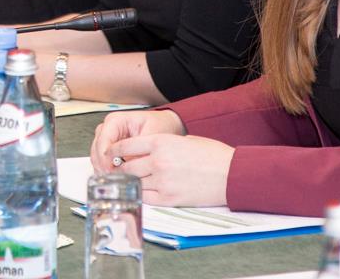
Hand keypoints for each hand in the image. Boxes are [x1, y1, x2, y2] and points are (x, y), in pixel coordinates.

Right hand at [90, 110, 185, 172]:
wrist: (165, 125)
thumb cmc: (159, 125)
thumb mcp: (153, 135)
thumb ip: (139, 151)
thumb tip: (128, 167)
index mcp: (116, 120)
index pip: (103, 140)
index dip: (105, 158)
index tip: (111, 171)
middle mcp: (108, 128)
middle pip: (96, 149)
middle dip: (103, 166)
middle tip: (112, 179)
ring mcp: (107, 138)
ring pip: (96, 156)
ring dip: (103, 169)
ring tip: (114, 180)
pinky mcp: (109, 148)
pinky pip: (102, 161)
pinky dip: (106, 170)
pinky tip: (115, 178)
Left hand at [103, 130, 233, 206]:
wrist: (230, 174)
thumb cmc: (211, 155)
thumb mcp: (182, 140)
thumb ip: (160, 146)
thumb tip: (143, 152)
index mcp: (160, 142)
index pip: (125, 147)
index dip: (114, 151)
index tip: (109, 154)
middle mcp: (157, 161)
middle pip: (126, 167)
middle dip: (118, 169)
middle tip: (113, 170)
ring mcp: (162, 181)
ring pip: (134, 182)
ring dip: (128, 182)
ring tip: (124, 182)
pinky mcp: (168, 198)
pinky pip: (145, 197)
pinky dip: (140, 194)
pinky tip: (140, 191)